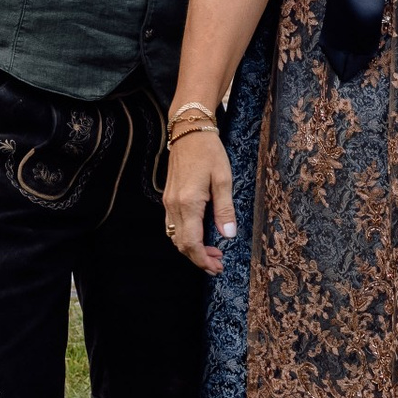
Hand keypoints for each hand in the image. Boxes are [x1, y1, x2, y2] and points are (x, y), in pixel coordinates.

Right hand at [164, 126, 233, 275]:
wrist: (189, 131)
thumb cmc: (209, 152)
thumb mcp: (223, 179)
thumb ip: (225, 209)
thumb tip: (228, 235)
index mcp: (188, 203)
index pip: (191, 243)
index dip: (203, 259)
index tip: (217, 267)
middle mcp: (174, 206)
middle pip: (181, 244)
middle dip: (198, 258)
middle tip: (217, 264)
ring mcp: (168, 202)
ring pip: (175, 236)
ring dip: (191, 249)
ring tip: (212, 252)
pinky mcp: (169, 197)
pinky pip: (173, 225)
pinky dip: (185, 237)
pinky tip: (200, 236)